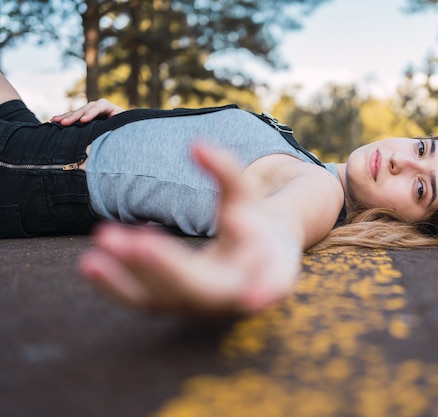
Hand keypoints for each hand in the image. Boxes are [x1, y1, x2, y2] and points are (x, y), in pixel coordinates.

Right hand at [51, 99, 124, 125]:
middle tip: (64, 123)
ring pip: (76, 112)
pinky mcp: (84, 115)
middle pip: (84, 109)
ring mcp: (89, 110)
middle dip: (73, 116)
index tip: (83, 121)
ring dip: (65, 117)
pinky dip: (65, 118)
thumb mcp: (125, 120)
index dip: (90, 114)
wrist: (124, 123)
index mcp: (107, 106)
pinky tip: (54, 121)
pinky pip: (73, 116)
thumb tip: (115, 114)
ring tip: (54, 121)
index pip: (97, 108)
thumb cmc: (126, 123)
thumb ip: (120, 118)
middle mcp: (96, 106)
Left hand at [78, 145, 301, 315]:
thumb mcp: (249, 198)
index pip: (255, 278)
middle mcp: (228, 297)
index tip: (234, 249)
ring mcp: (196, 306)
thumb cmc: (254, 224)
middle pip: (198, 290)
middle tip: (132, 242)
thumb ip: (228, 174)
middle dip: (166, 267)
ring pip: (162, 299)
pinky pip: (142, 300)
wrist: (252, 260)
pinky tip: (91, 262)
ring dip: (129, 273)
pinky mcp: (172, 304)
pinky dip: (115, 284)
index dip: (247, 278)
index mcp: (262, 273)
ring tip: (104, 238)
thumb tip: (196, 145)